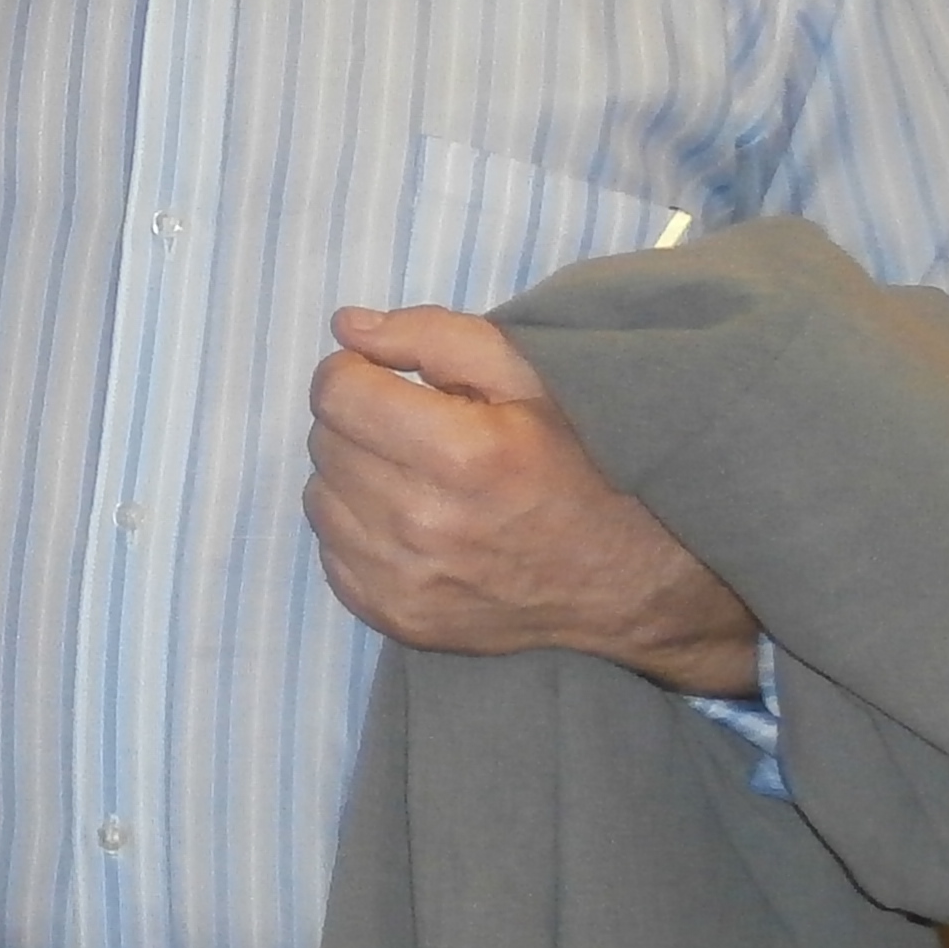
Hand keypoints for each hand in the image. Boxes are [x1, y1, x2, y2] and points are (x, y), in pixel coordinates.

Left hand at [306, 304, 764, 696]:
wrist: (629, 579)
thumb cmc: (582, 461)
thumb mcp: (530, 376)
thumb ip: (434, 336)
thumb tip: (348, 328)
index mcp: (462, 455)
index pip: (336, 394)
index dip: (354, 372)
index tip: (384, 377)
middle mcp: (424, 526)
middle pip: (324, 444)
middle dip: (358, 420)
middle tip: (411, 426)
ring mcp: (406, 583)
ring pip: (319, 499)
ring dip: (353, 476)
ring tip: (413, 475)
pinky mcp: (397, 619)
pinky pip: (332, 554)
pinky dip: (358, 530)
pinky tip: (409, 522)